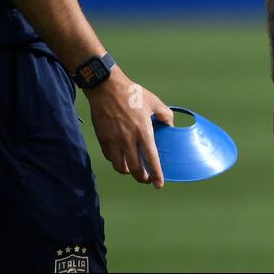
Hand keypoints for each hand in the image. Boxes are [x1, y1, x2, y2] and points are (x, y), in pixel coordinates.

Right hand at [86, 66, 173, 187]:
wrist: (106, 88)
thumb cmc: (132, 94)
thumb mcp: (154, 101)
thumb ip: (165, 115)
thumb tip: (170, 125)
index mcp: (143, 131)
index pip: (151, 159)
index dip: (156, 174)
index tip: (159, 184)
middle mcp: (128, 140)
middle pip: (135, 169)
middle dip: (142, 178)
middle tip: (146, 179)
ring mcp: (113, 141)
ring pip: (120, 167)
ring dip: (128, 171)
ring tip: (133, 169)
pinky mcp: (103, 139)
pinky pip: (110, 157)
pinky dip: (116, 161)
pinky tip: (121, 158)